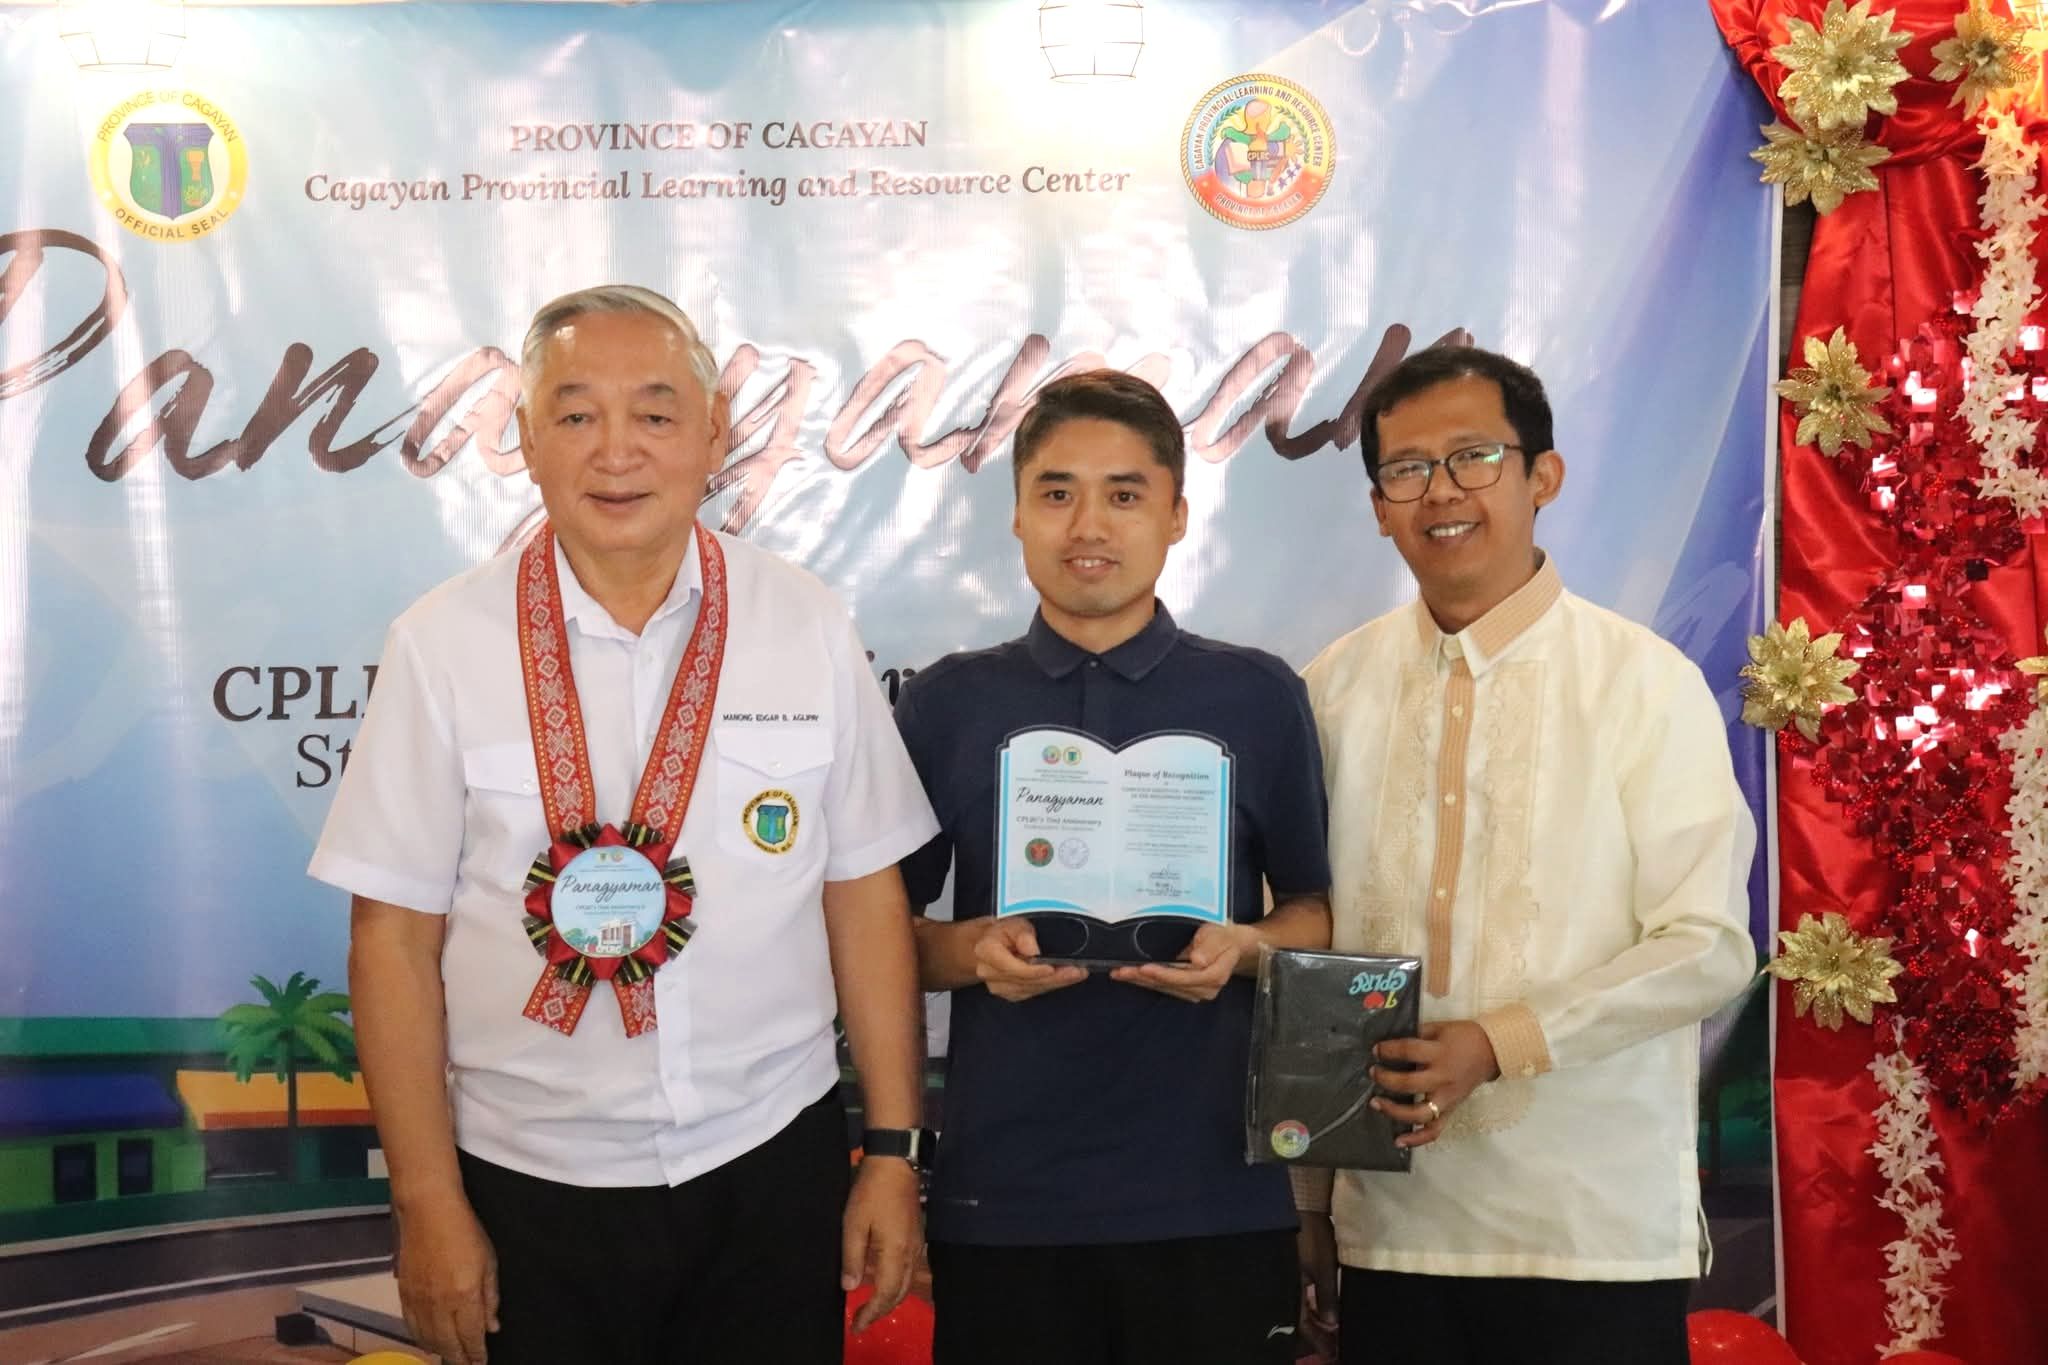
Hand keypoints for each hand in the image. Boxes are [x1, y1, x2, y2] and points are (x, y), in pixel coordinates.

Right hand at [393, 1196, 498, 1364]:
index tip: (481, 1363)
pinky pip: (411, 1326)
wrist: (428, 1210)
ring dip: (439, 1351)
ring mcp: (418, 1301)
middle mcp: (439, 1305)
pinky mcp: (403, 1294)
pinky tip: (427, 1340)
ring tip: (450, 1355)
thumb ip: (491, 1298)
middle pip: (447, 1344)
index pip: (471, 1337)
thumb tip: (492, 1327)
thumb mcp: (489, 1262)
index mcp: (464, 1296)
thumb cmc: (466, 1231)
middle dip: (458, 1358)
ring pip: (427, 1338)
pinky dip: (420, 1338)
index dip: (476, 1354)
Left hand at [843, 1156, 922, 1330]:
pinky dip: (897, 1284)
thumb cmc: (871, 1192)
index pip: (886, 1294)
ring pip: (907, 1283)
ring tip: (871, 1307)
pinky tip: (883, 1281)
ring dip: (890, 1299)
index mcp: (895, 1253)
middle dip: (881, 1311)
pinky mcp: (916, 1235)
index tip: (856, 1326)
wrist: (896, 1163)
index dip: (872, 1313)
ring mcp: (916, 1245)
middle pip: (900, 1293)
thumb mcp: (853, 1224)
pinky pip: (909, 1270)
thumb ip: (852, 1258)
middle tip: (861, 1321)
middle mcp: (911, 1254)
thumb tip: (851, 1287)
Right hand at [975, 916, 1087, 1001]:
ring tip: (1076, 974)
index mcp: (987, 952)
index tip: (1052, 968)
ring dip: (1055, 983)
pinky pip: (1033, 992)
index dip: (1034, 970)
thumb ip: (1023, 933)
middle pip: (1026, 980)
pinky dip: (1049, 985)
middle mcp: (989, 972)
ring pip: (1032, 989)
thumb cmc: (1003, 931)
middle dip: (1053, 978)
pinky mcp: (1009, 993)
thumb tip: (1032, 949)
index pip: (1013, 967)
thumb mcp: (1013, 922)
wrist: (990, 942)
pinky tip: (1064, 979)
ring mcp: (998, 986)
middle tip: (1076, 972)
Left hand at [1109, 922, 1242, 1001]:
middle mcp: (1206, 988)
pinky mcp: (1187, 990)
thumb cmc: (1223, 935)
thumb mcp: (1220, 934)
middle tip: (1121, 971)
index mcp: (1215, 975)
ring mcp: (1196, 992)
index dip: (1165, 974)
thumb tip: (1197, 960)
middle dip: (1144, 979)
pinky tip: (1131, 976)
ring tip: (1120, 973)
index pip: (1186, 977)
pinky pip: (1164, 987)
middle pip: (1171, 985)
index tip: (1144, 968)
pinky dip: (1147, 982)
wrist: (1232, 943)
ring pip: (1164, 988)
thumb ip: (1209, 946)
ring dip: (1141, 982)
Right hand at [1297, 1212, 1338, 1360]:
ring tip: (1329, 1331)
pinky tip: (1321, 1309)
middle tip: (1331, 1348)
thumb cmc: (1312, 1238)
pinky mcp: (1291, 1268)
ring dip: (1314, 1321)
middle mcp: (1287, 1286)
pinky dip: (1311, 1306)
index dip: (1317, 1340)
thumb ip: (1326, 1296)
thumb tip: (1332, 1323)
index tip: (1331, 1354)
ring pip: (1298, 1308)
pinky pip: (1299, 1295)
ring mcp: (1288, 1276)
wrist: (1302, 1206)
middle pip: (1299, 1320)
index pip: (1303, 1324)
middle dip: (1315, 1335)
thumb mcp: (1324, 1268)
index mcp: (1293, 1289)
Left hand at [1370, 1019, 1499, 1148]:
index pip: (1407, 1051)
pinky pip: (1434, 1130)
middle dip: (1386, 1079)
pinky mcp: (1451, 1111)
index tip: (1376, 1050)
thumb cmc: (1463, 1037)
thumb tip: (1389, 1041)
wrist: (1491, 1052)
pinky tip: (1398, 1141)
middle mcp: (1442, 1078)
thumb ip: (1417, 1034)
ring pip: (1419, 1113)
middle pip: (1409, 1084)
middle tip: (1373, 1073)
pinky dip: (1416, 1138)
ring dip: (1394, 1111)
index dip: (1388, 1050)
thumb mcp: (1439, 1028)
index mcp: (1439, 1053)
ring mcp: (1447, 1098)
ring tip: (1376, 1103)